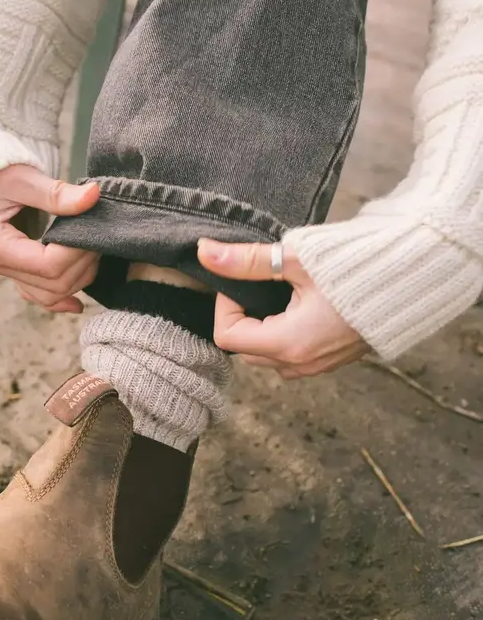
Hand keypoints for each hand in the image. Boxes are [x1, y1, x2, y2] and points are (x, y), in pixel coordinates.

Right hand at [0, 165, 100, 313]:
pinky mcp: (13, 271)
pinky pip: (38, 295)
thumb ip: (57, 193)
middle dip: (83, 264)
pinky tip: (78, 304)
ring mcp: (4, 271)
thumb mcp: (21, 178)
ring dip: (78, 278)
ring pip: (49, 295)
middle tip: (98, 236)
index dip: (76, 252)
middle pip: (53, 286)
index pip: (48, 265)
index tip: (90, 229)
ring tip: (93, 250)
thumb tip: (94, 196)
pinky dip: (60, 298)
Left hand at [197, 239, 368, 377]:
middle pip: (246, 349)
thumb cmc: (358, 267)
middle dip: (242, 317)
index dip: (225, 305)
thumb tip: (205, 253)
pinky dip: (286, 333)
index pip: (227, 337)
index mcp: (288, 343)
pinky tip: (302, 303)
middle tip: (258, 283)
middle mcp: (301, 363)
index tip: (241, 279)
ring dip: (264, 327)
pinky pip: (295, 355)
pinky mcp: (335, 359)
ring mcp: (320, 366)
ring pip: (269, 356)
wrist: (415, 277)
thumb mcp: (297, 259)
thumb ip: (248, 260)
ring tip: (280, 292)